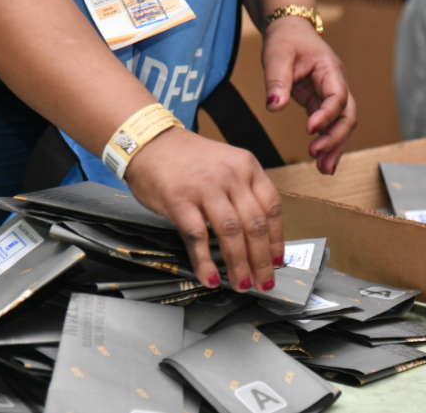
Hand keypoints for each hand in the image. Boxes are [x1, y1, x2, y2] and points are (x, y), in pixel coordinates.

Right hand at [124, 127, 283, 292]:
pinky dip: (206, 261)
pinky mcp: (180, 201)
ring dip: (239, 265)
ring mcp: (205, 188)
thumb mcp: (225, 164)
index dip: (276, 239)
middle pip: (255, 225)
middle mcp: (230, 176)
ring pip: (231, 234)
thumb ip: (242, 191)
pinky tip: (211, 277)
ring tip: (241, 284)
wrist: (148, 141)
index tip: (277, 261)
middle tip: (264, 282)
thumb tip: (255, 234)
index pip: (272, 207)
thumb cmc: (186, 158)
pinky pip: (198, 237)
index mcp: (246, 166)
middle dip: (261, 261)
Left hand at [262, 16, 357, 173]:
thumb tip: (274, 106)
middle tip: (318, 156)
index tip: (310, 130)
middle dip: (336, 138)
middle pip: (347, 115)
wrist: (290, 30)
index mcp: (329, 69)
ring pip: (342, 124)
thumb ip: (276, 81)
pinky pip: (329, 125)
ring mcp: (331, 94)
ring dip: (335, 146)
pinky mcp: (321, 103)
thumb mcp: (276, 56)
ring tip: (324, 170)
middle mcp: (336, 83)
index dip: (327, 114)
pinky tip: (322, 162)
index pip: (337, 95)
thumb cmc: (285, 39)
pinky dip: (327, 143)